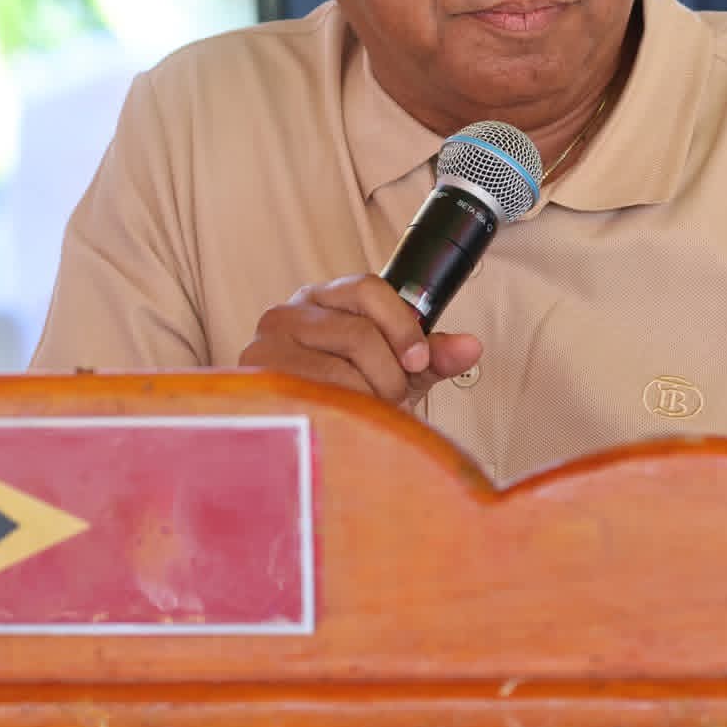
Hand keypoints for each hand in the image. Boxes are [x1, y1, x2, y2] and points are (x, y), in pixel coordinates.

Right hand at [237, 274, 482, 405]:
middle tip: (390, 401)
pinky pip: (314, 395)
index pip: (367, 287)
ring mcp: (265, 345)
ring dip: (365, 400)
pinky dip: (341, 412)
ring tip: (364, 414)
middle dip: (388, 375)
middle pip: (359, 331)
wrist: (300, 439)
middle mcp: (288, 313)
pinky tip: (342, 421)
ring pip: (338, 369)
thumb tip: (471, 346)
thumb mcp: (396, 372)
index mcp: (323, 300)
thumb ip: (431, 356)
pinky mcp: (254, 380)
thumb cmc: (347, 397)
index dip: (402, 325)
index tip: (418, 361)